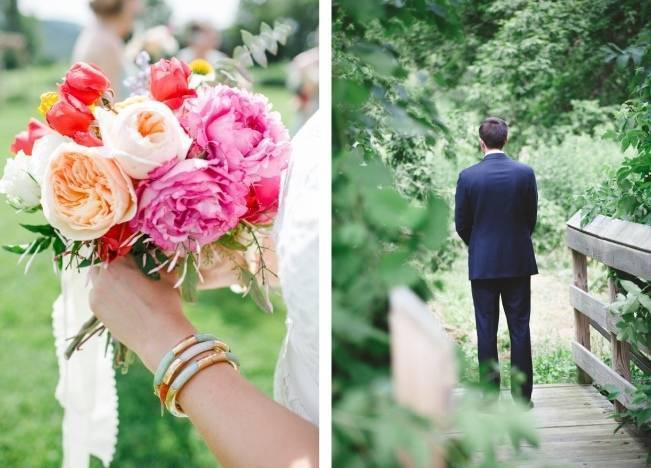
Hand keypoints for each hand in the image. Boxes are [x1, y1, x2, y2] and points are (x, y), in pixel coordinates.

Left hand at [89, 256, 194, 371]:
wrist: (159, 336)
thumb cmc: (166, 303)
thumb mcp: (166, 276)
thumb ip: (156, 261)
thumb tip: (155, 253)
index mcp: (119, 262)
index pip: (119, 248)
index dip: (128, 251)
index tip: (136, 256)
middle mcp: (102, 275)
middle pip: (104, 261)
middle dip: (115, 264)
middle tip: (130, 271)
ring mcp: (96, 293)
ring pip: (98, 278)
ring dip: (109, 278)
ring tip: (126, 288)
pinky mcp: (96, 309)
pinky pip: (98, 294)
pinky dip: (107, 294)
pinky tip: (123, 301)